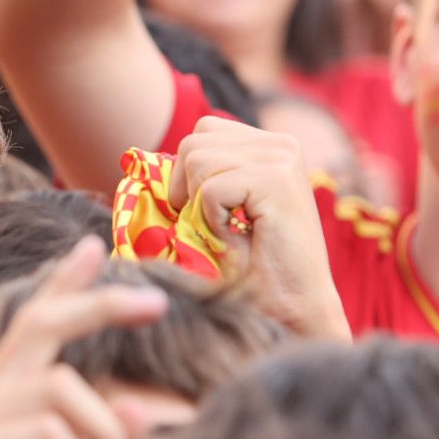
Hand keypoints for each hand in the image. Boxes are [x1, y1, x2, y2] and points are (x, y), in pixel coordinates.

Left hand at [168, 117, 348, 339]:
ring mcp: (282, 158)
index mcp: (269, 145)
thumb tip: (145, 158)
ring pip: (196, 161)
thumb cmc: (253, 265)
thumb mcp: (222, 207)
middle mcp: (280, 144)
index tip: (209, 210)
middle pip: (193, 142)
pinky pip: (210, 189)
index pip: (202, 131)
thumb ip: (199, 175)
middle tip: (216, 224)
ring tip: (231, 230)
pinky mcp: (277, 180)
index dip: (188, 173)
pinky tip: (240, 238)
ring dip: (202, 206)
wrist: (293, 307)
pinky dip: (213, 220)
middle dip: (188, 189)